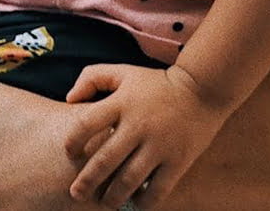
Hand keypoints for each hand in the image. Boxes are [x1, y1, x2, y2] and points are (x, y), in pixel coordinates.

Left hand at [64, 63, 229, 208]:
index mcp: (121, 102)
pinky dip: (144, 202)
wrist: (200, 91)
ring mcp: (159, 146)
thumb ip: (91, 78)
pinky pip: (157, 190)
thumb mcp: (121, 72)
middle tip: (75, 193)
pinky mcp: (177, 162)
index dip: (73, 141)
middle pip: (105, 159)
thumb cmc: (154, 83)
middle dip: (87, 181)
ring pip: (129, 180)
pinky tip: (135, 203)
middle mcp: (138, 125)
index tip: (69, 152)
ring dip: (113, 196)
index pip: (86, 124)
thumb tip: (68, 99)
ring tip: (104, 203)